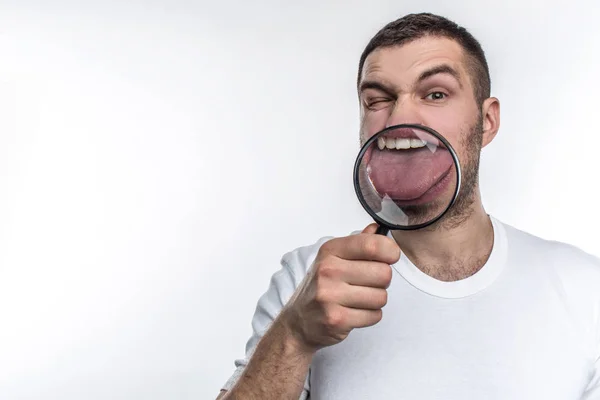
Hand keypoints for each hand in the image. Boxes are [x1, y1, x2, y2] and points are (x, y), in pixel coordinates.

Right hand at [280, 223, 400, 351]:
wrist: (299, 321)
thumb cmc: (321, 287)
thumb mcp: (333, 259)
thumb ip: (358, 243)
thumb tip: (377, 228)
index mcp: (331, 251)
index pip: (372, 245)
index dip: (390, 251)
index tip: (390, 257)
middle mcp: (329, 270)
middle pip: (383, 273)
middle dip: (382, 281)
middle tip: (367, 284)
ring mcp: (330, 295)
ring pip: (381, 297)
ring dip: (376, 300)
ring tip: (358, 299)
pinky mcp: (336, 319)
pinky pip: (375, 316)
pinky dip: (370, 316)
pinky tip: (354, 312)